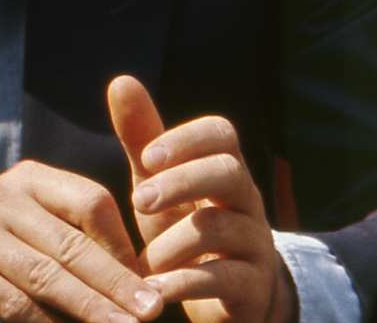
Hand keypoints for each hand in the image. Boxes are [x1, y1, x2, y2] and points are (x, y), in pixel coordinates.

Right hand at [0, 159, 164, 322]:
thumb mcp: (29, 223)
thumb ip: (73, 236)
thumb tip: (140, 280)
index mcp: (27, 178)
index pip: (90, 202)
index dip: (123, 243)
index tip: (150, 281)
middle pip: (71, 243)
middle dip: (116, 283)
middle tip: (153, 311)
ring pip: (45, 277)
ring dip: (90, 309)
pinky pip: (14, 304)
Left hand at [106, 75, 295, 322]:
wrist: (226, 296)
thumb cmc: (184, 227)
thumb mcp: (158, 183)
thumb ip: (142, 138)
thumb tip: (121, 80)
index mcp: (221, 169)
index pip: (221, 134)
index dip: (186, 140)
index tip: (146, 158)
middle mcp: (245, 201)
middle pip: (228, 172)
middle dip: (181, 182)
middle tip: (139, 201)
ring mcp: (254, 243)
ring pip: (222, 227)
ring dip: (174, 242)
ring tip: (143, 260)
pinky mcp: (252, 286)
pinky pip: (226, 279)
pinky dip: (186, 283)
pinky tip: (154, 287)